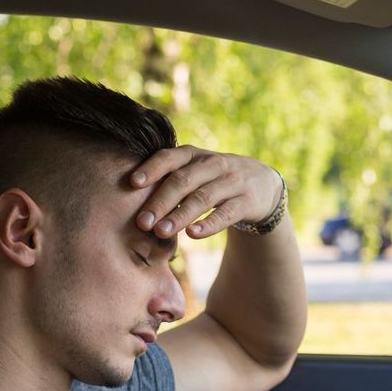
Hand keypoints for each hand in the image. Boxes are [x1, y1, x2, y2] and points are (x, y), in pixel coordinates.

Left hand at [129, 146, 282, 238]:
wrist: (262, 184)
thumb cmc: (215, 180)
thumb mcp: (195, 172)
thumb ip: (169, 179)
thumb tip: (129, 198)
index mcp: (195, 155)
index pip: (170, 157)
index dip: (152, 168)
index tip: (132, 183)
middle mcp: (213, 164)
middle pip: (183, 180)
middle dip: (160, 201)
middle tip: (142, 222)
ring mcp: (232, 182)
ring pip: (203, 197)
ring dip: (180, 215)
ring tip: (161, 232)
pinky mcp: (247, 201)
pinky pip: (226, 213)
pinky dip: (209, 224)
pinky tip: (193, 235)